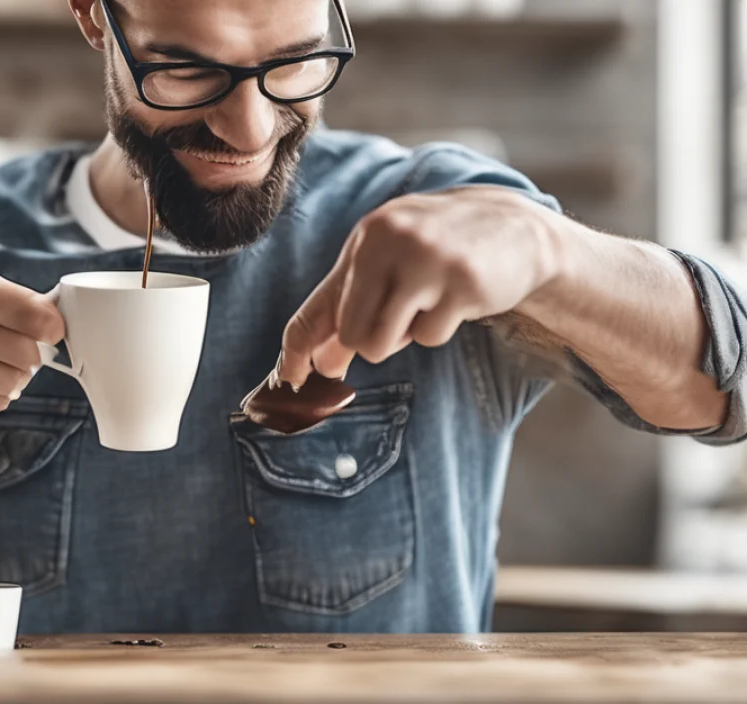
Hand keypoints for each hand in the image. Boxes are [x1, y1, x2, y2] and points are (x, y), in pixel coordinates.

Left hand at [278, 187, 561, 386]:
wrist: (512, 227)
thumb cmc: (434, 249)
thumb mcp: (384, 262)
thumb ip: (348, 306)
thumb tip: (320, 364)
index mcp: (365, 240)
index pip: (318, 307)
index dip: (297, 349)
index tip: (289, 379)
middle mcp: (391, 244)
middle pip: (350, 335)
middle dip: (368, 340)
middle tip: (396, 317)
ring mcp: (429, 262)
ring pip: (384, 341)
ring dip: (402, 336)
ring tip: (424, 303)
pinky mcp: (463, 285)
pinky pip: (430, 337)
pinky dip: (438, 328)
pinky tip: (454, 299)